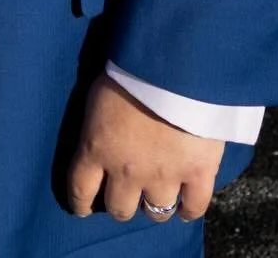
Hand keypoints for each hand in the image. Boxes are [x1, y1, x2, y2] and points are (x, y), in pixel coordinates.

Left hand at [67, 75, 222, 223]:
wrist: (174, 66)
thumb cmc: (130, 69)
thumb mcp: (100, 95)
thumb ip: (99, 126)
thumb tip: (101, 138)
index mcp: (97, 148)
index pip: (80, 190)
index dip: (80, 203)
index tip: (83, 208)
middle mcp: (127, 171)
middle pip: (119, 209)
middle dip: (121, 204)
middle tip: (126, 195)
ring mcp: (163, 176)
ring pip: (156, 212)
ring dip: (154, 206)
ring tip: (157, 196)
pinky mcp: (197, 174)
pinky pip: (194, 207)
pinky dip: (189, 210)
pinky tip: (185, 207)